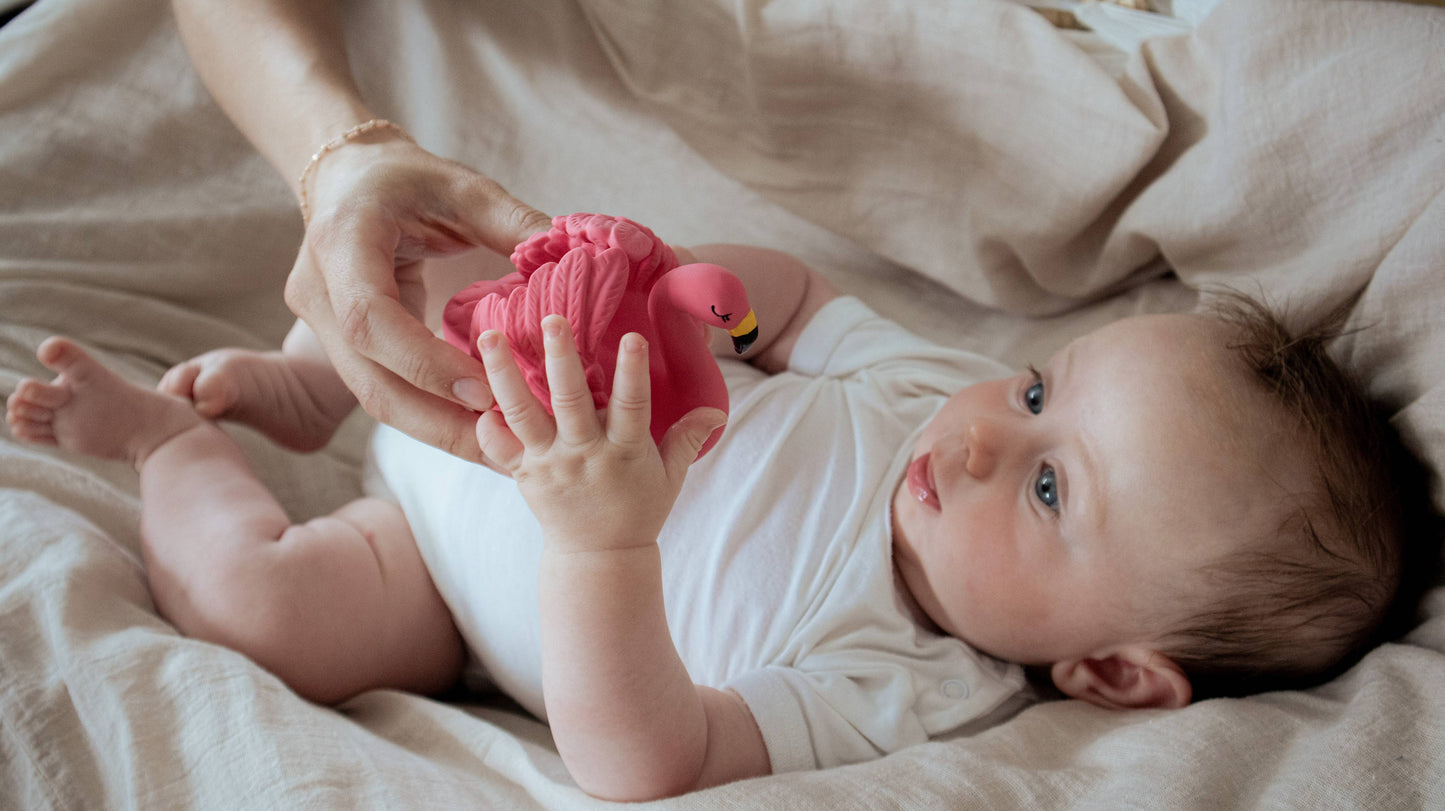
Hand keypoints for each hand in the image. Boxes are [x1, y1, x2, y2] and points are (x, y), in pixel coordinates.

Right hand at [284, 133, 551, 463]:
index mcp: (342, 241)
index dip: (425, 363)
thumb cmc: (406, 177)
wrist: (345, 178)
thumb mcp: (463, 187)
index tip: (483, 390)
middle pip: (371, 381)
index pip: (372, 320)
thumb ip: (513, 222)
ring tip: (501, 454)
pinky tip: (478, 429)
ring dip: (439, 431)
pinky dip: (431, 413)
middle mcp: (319, 292)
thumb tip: (570, 259)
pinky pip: (384, 389)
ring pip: (375, 398)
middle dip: (440, 424)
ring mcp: (321, 324)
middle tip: (506, 452)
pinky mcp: (338, 345)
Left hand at [475, 315, 725, 552]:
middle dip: (560, 359)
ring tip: (489, 336)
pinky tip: (474, 393)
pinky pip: (498, 448)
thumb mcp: (670, 476)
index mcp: (625, 452)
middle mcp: (584, 455)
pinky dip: (486, 424)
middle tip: (550, 319)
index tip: (631, 337)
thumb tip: (718, 410)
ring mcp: (550, 464)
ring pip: (523, 414)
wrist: (598, 558)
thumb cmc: (638, 510)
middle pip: (569, 402)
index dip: (633, 372)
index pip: (632, 406)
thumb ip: (688, 438)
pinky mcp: (524, 474)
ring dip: (504, 374)